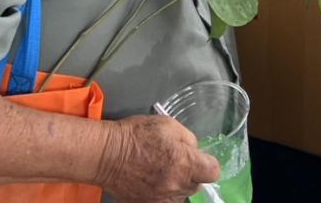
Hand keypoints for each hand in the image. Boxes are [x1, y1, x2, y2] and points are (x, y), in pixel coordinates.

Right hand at [96, 114, 219, 202]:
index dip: (208, 164)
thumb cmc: (137, 135)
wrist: (106, 155)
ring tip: (162, 171)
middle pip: (197, 184)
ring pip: (181, 195)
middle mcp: (176, 185)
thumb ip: (188, 140)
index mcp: (185, 163)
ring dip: (177, 185)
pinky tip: (153, 181)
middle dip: (191, 173)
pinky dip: (163, 194)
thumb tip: (194, 151)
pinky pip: (165, 201)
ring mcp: (161, 199)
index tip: (200, 159)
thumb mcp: (169, 125)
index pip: (213, 172)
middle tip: (176, 161)